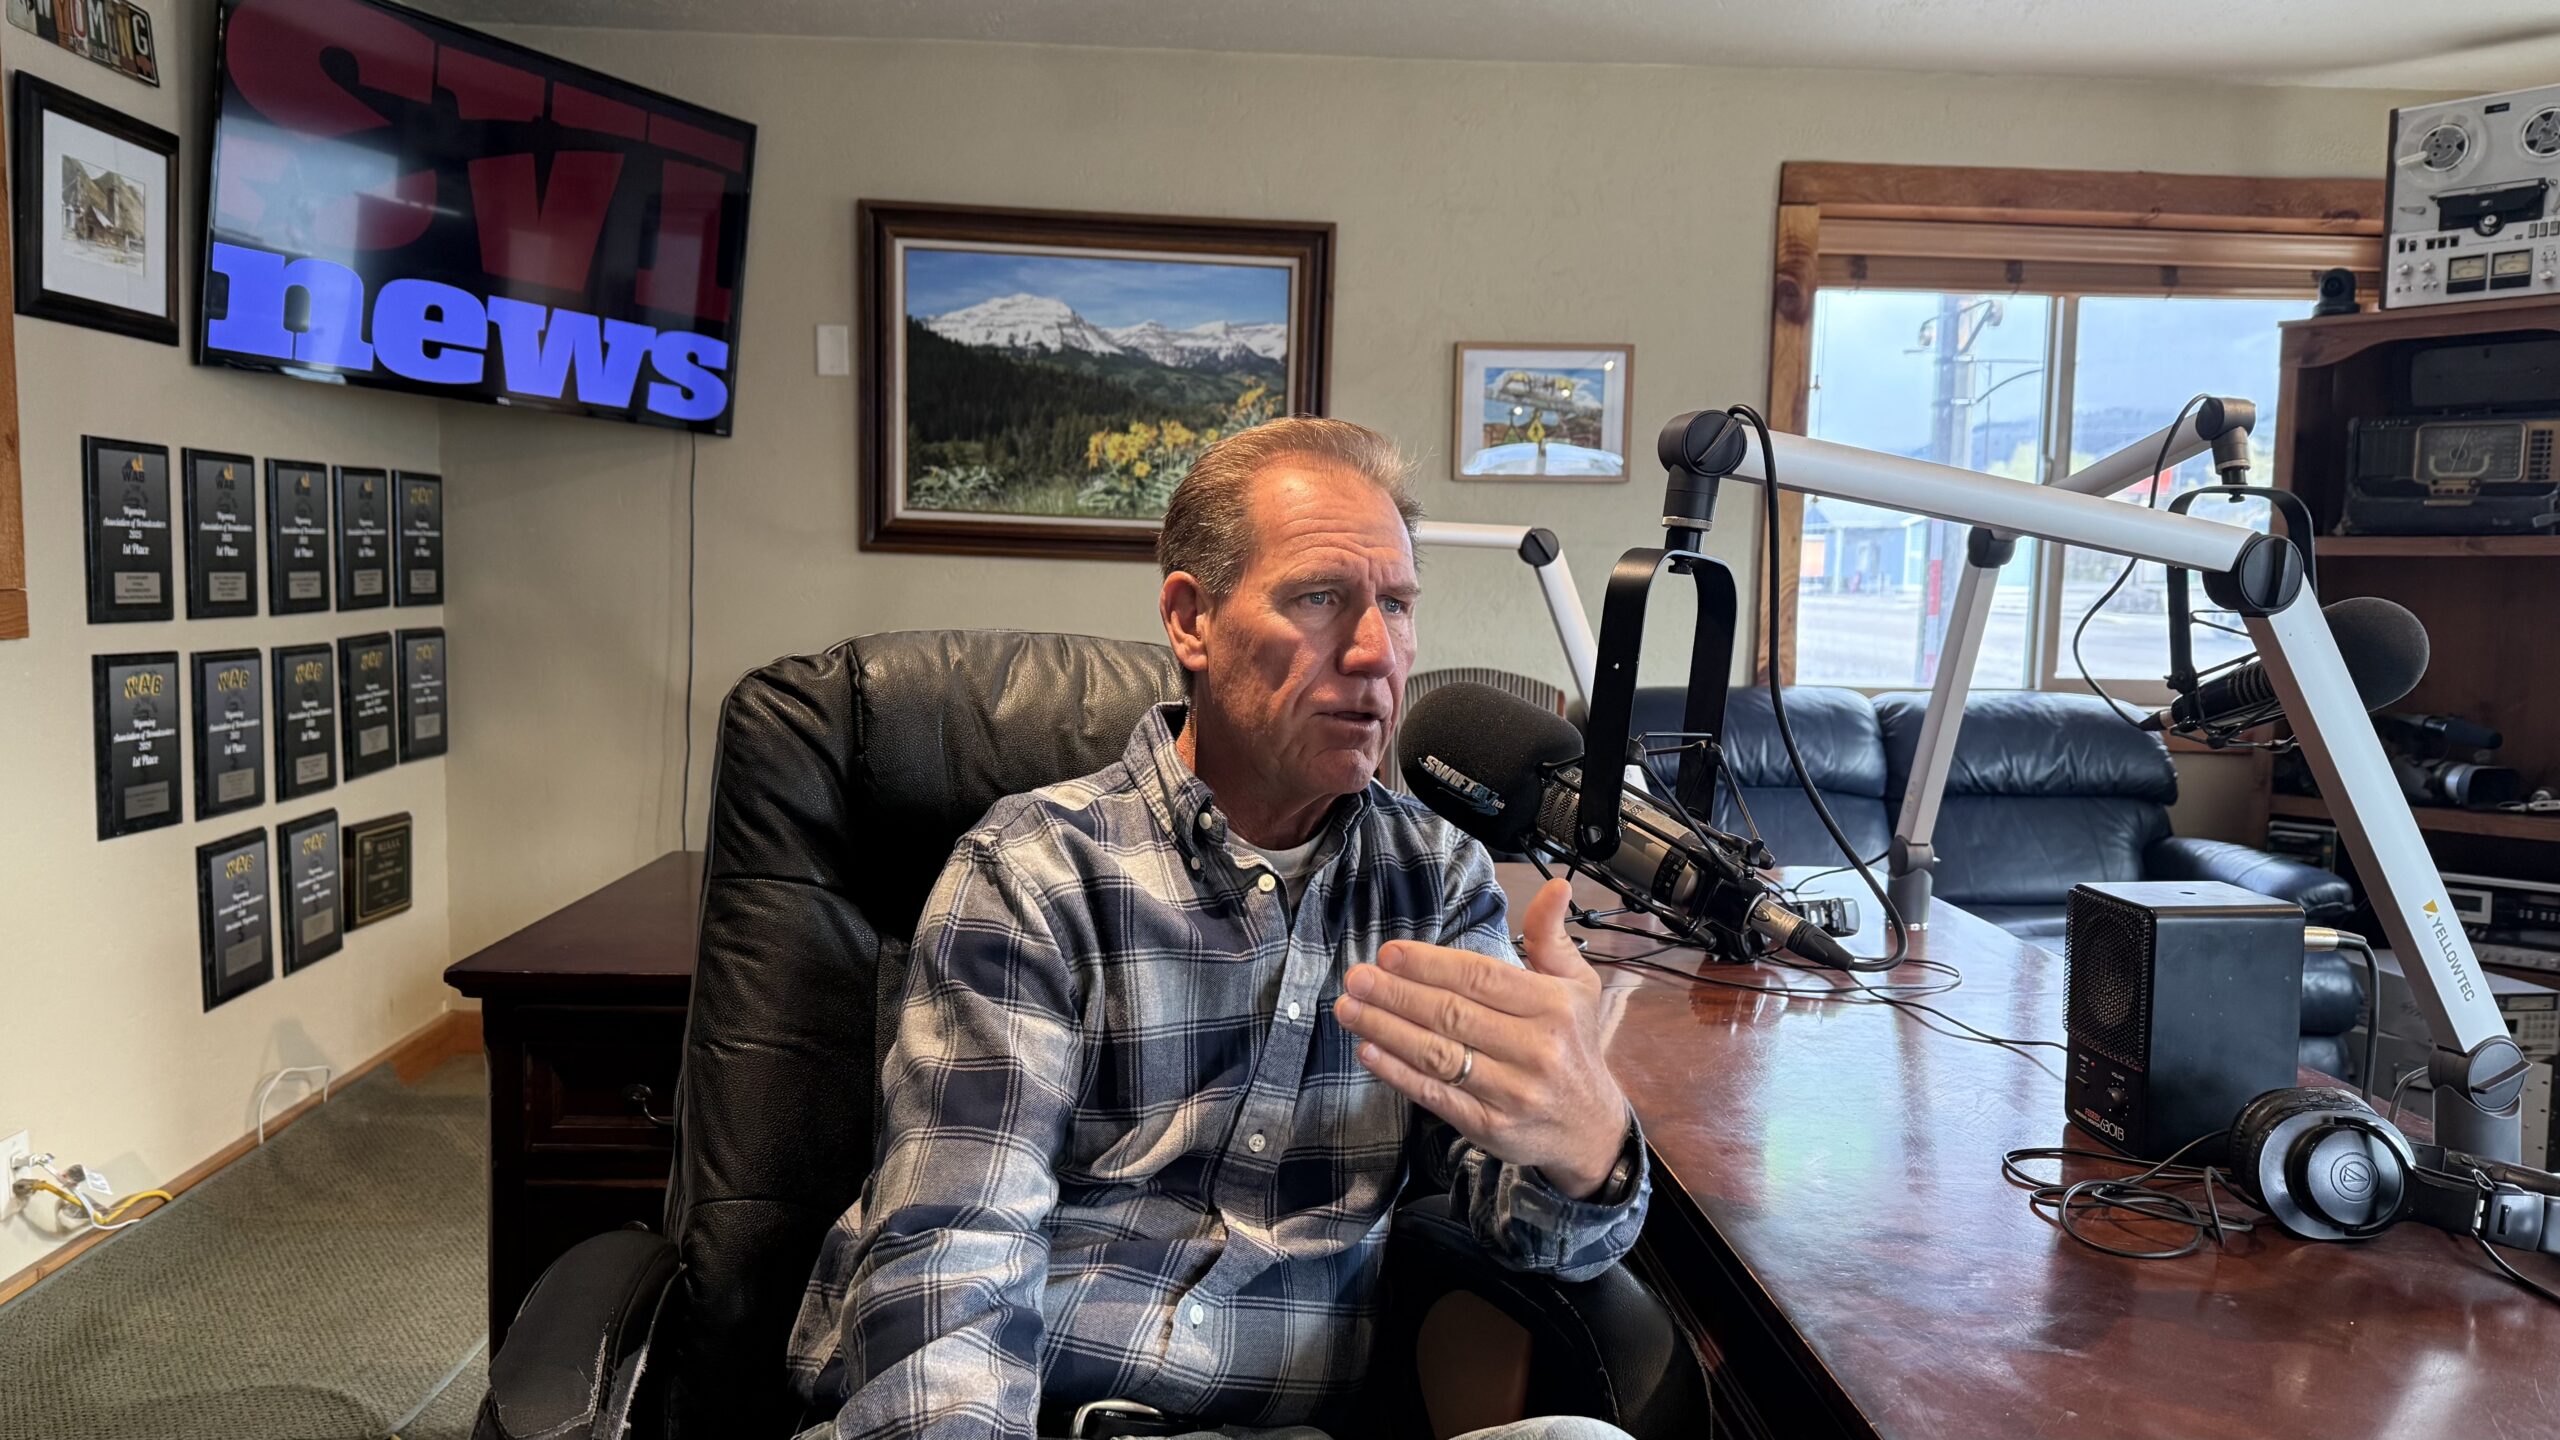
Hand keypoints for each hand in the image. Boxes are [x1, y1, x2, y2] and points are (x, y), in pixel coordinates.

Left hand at [1334, 877, 1629, 1198]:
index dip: (1429, 964)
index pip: (1480, 979)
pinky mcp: (1490, 1126)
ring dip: (1386, 1029)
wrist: (1591, 1128)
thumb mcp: (1576, 987)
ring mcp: (1511, 1091)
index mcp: (1552, 1007)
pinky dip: (1398, 1073)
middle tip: (1356, 977)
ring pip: (1437, 1054)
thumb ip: (1552, 937)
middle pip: (1451, 1014)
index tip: (1388, 953)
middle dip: (1396, 994)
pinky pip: (1435, 1095)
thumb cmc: (1574, 1045)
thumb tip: (1556, 886)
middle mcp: (1534, 1048)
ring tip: (1349, 1009)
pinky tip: (1368, 1052)